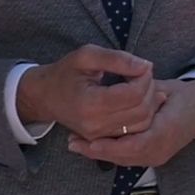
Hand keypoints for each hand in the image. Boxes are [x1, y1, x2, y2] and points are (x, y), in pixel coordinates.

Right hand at [18, 45, 157, 140]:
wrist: (45, 96)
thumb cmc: (65, 73)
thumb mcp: (86, 56)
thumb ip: (116, 58)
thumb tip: (145, 66)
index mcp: (90, 103)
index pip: (133, 94)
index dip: (144, 77)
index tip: (142, 66)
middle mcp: (95, 125)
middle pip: (141, 110)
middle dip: (149, 89)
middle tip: (143, 74)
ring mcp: (99, 135)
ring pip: (143, 123)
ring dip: (149, 103)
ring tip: (140, 85)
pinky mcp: (103, 139)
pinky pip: (135, 131)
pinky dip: (143, 114)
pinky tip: (139, 98)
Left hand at [68, 78, 194, 167]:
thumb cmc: (184, 94)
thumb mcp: (161, 88)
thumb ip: (139, 94)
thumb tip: (115, 94)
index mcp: (165, 131)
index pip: (132, 145)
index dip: (109, 146)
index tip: (88, 140)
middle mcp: (161, 150)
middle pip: (124, 157)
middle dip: (97, 151)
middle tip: (73, 143)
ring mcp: (159, 156)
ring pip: (124, 159)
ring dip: (100, 153)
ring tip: (77, 144)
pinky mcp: (156, 157)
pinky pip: (129, 158)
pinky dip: (110, 152)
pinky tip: (94, 145)